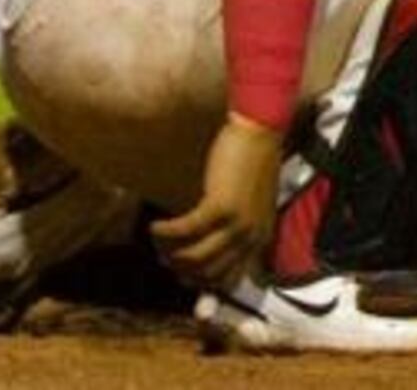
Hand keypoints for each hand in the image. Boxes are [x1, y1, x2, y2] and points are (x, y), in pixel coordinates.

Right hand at [151, 114, 283, 291]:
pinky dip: (166, 232)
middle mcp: (251, 237)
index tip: (180, 275)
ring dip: (170, 253)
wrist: (261, 131)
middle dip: (181, 271)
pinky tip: (155, 227)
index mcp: (261, 239)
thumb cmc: (252, 164)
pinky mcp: (220, 206)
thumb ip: (235, 229)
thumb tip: (204, 252)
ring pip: (194, 257)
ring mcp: (237, 224)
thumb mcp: (250, 205)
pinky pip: (185, 231)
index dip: (200, 283)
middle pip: (208, 273)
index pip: (229, 280)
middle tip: (164, 258)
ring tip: (158, 242)